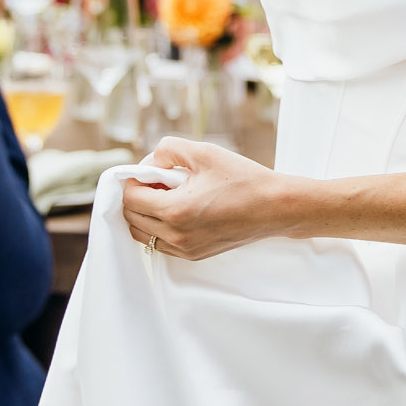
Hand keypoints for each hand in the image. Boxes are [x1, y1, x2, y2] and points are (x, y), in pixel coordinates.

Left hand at [121, 136, 295, 259]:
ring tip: (169, 194)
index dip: (134, 180)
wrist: (275, 207)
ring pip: (143, 235)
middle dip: (138, 196)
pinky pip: (161, 243)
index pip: (130, 199)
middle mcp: (177, 236)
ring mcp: (185, 249)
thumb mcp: (204, 152)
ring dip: (146, 213)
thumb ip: (167, 150)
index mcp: (176, 211)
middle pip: (131, 219)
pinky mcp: (195, 255)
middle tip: (159, 180)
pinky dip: (160, 226)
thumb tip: (148, 163)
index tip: (150, 170)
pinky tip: (181, 208)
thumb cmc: (243, 178)